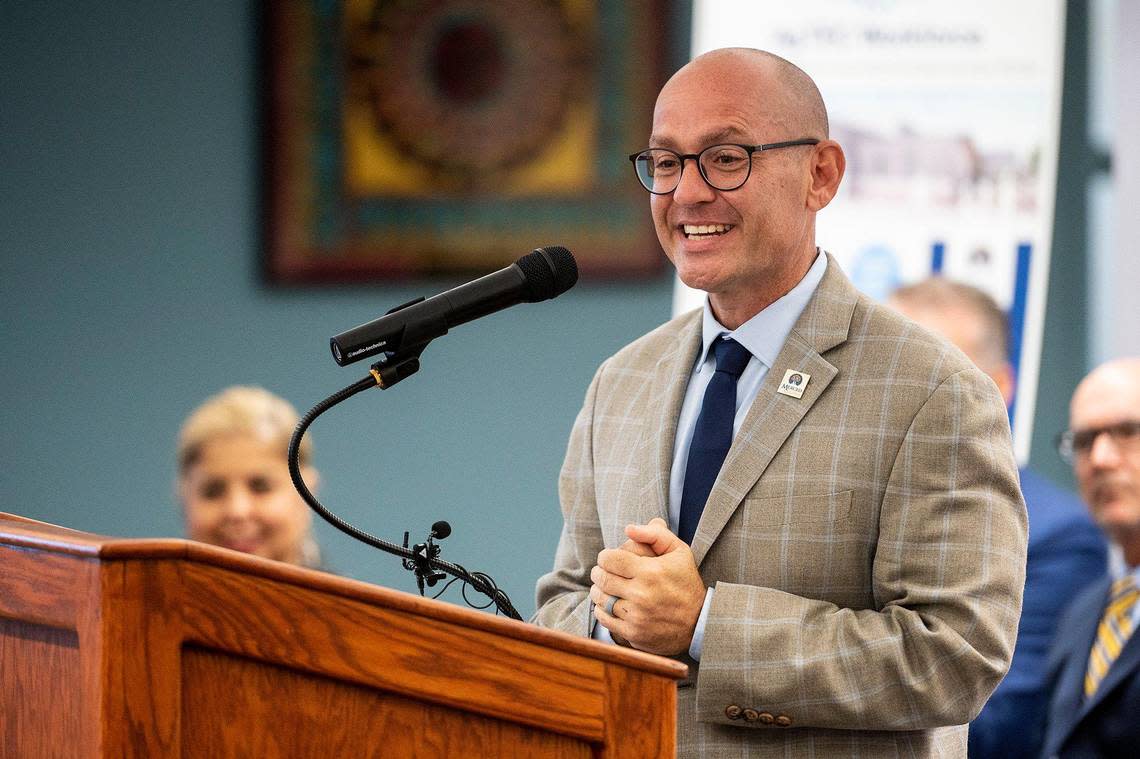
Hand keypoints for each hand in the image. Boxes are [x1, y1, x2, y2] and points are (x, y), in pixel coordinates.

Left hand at [590, 518, 705, 655]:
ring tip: (605, 586)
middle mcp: (641, 595)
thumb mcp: (679, 551)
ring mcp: (636, 616)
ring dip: (598, 590)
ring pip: (600, 599)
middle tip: (602, 571)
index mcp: (650, 572)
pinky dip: (601, 609)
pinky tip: (610, 603)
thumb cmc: (686, 582)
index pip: (609, 559)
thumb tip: (628, 528)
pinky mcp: (633, 633)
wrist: (699, 622)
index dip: (605, 556)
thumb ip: (654, 534)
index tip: (608, 558)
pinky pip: (604, 619)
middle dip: (599, 572)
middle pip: (602, 578)